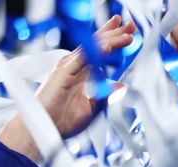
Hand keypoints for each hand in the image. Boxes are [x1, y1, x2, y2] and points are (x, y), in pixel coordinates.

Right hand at [0, 15, 135, 161]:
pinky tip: (107, 46)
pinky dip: (95, 52)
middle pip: (95, 44)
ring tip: (126, 33)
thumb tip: (121, 86)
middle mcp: (73, 67)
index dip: (112, 39)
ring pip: (91, 48)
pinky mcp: (63, 75)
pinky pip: (81, 60)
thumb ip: (106, 96)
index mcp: (80, 72)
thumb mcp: (92, 108)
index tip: (128, 33)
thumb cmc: (64, 121)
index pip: (98, 50)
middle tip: (130, 25)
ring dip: (109, 40)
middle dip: (114, 33)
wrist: (46, 131)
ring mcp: (67, 69)